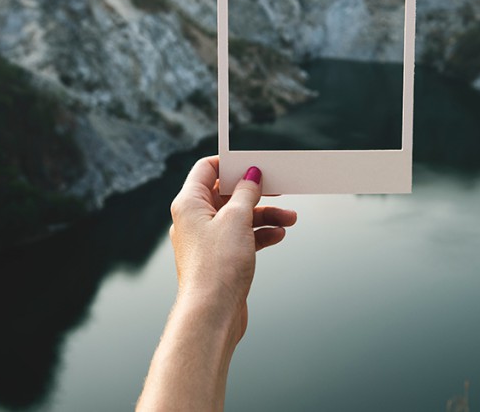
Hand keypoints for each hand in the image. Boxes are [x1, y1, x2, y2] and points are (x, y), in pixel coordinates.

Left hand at [168, 157, 296, 340]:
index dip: (230, 164)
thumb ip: (246, 193)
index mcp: (189, 204)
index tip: (254, 164)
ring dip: (264, 215)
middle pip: (226, 194)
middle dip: (256, 193)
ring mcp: (207, 241)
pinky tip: (278, 235)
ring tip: (290, 219)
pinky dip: (260, 234)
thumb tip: (251, 175)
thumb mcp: (237, 219)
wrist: (212, 316)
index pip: (206, 169)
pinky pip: (241, 237)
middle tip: (278, 188)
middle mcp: (194, 220)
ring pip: (238, 217)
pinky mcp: (219, 259)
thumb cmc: (217, 268)